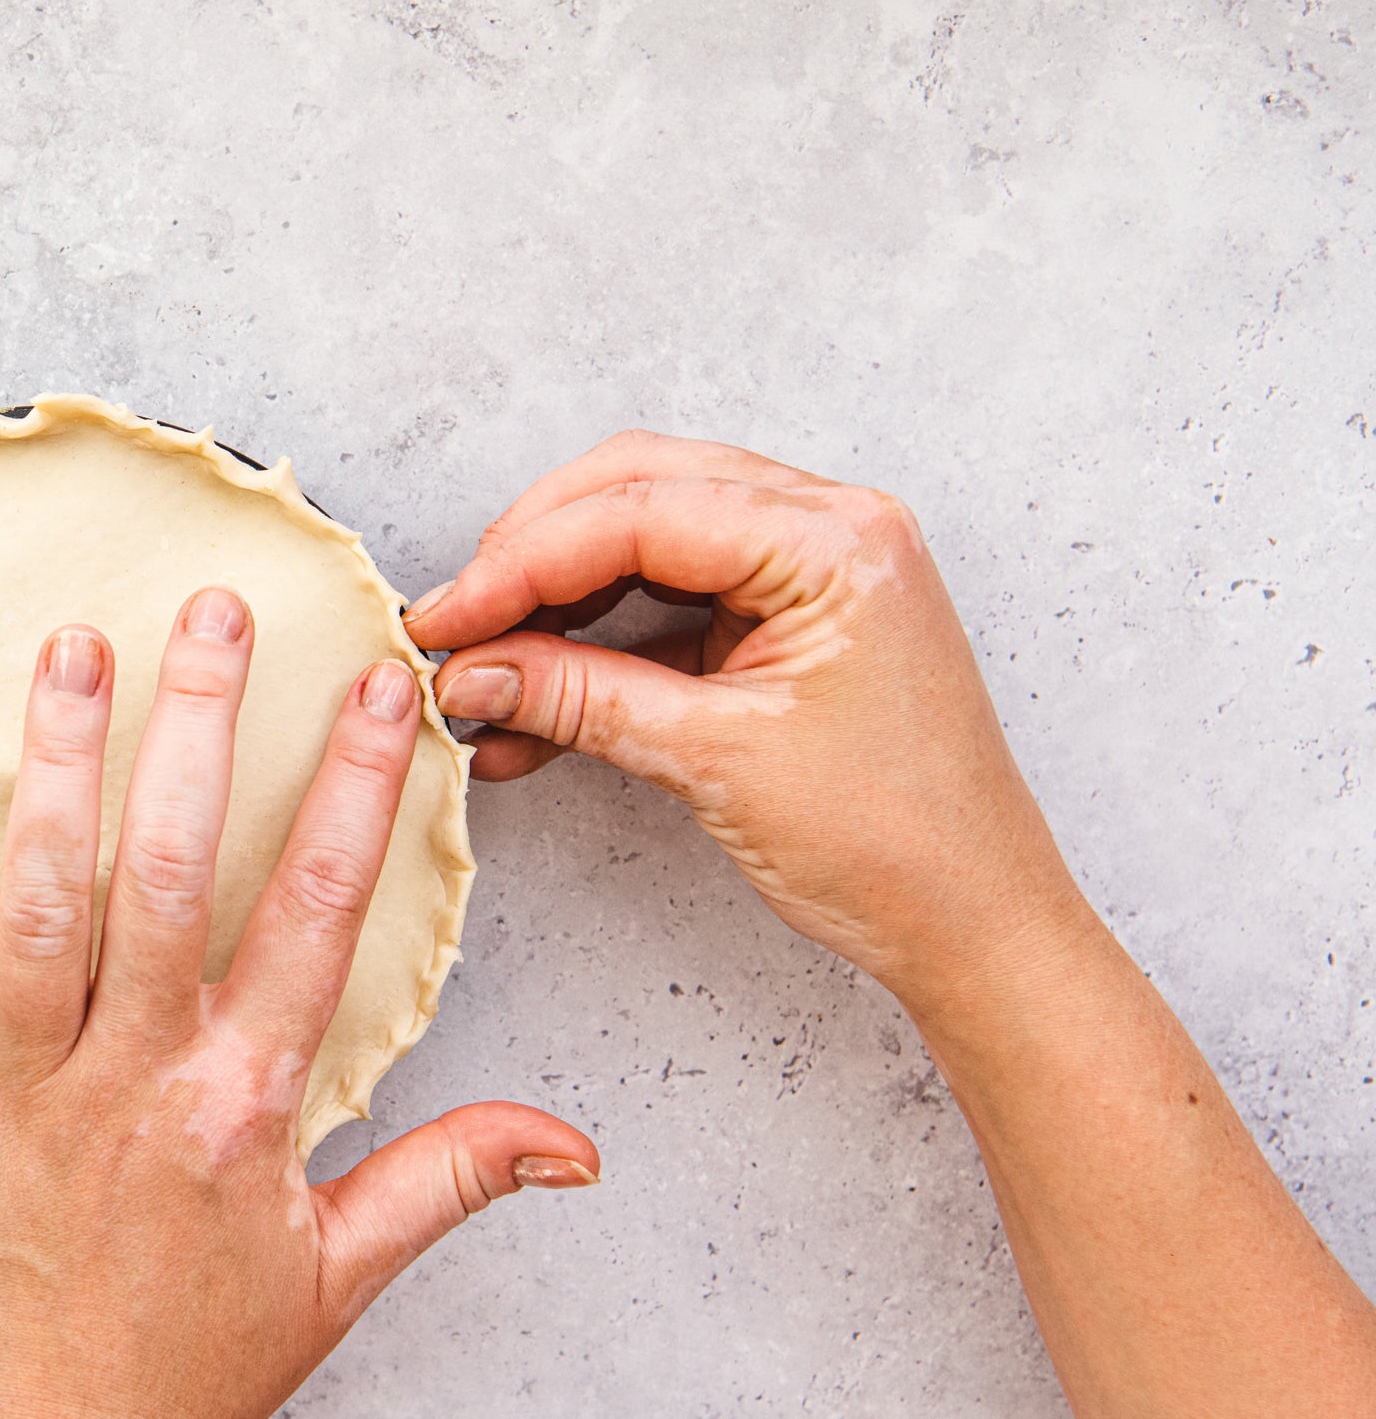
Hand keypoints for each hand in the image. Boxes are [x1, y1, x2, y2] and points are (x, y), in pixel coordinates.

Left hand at [0, 587, 598, 1418]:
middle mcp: (139, 1079)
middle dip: (201, 727)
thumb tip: (577, 1143)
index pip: (316, 916)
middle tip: (214, 603)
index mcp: (246, 1106)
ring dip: (57, 770)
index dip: (352, 791)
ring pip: (46, 904)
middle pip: (173, 874)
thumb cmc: (193, 1383)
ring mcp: (29, 1094)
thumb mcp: (341, 1281)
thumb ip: (453, 1181)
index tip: (380, 683)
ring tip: (68, 646)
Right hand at [407, 429, 1095, 1012]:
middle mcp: (831, 530)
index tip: (443, 620)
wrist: (975, 926)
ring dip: (558, 602)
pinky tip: (535, 706)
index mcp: (834, 541)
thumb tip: (474, 671)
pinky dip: (600, 648)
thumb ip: (582, 699)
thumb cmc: (895, 846)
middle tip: (455, 626)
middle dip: (532, 557)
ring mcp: (814, 571)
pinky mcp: (791, 624)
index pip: (638, 511)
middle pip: (638, 492)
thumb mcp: (715, 762)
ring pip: (646, 541)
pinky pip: (671, 605)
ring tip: (485, 670)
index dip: (521, 562)